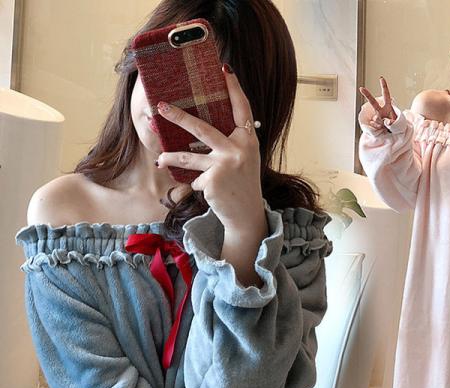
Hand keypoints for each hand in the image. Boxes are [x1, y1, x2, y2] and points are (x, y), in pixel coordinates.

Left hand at [155, 65, 264, 235]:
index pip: (242, 108)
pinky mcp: (212, 180)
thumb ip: (231, 143)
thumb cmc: (243, 185)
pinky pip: (195, 178)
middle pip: (202, 128)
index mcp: (248, 140)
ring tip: (160, 159)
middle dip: (178, 117)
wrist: (247, 215)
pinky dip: (199, 184)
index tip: (224, 68)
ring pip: (189, 156)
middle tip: (161, 106)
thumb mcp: (244, 160)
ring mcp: (224, 165)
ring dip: (171, 158)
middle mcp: (238, 149)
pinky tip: (210, 192)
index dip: (234, 88)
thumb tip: (200, 128)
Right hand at [359, 76, 397, 130]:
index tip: (381, 78)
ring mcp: (377, 117)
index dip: (384, 86)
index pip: (386, 95)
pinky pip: (374, 125)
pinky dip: (378, 128)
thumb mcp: (396, 123)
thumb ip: (391, 123)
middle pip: (373, 102)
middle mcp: (381, 111)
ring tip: (386, 127)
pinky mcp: (374, 123)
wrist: (392, 133)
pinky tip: (382, 129)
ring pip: (376, 119)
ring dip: (381, 124)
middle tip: (361, 88)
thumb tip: (386, 122)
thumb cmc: (395, 126)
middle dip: (367, 95)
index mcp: (388, 107)